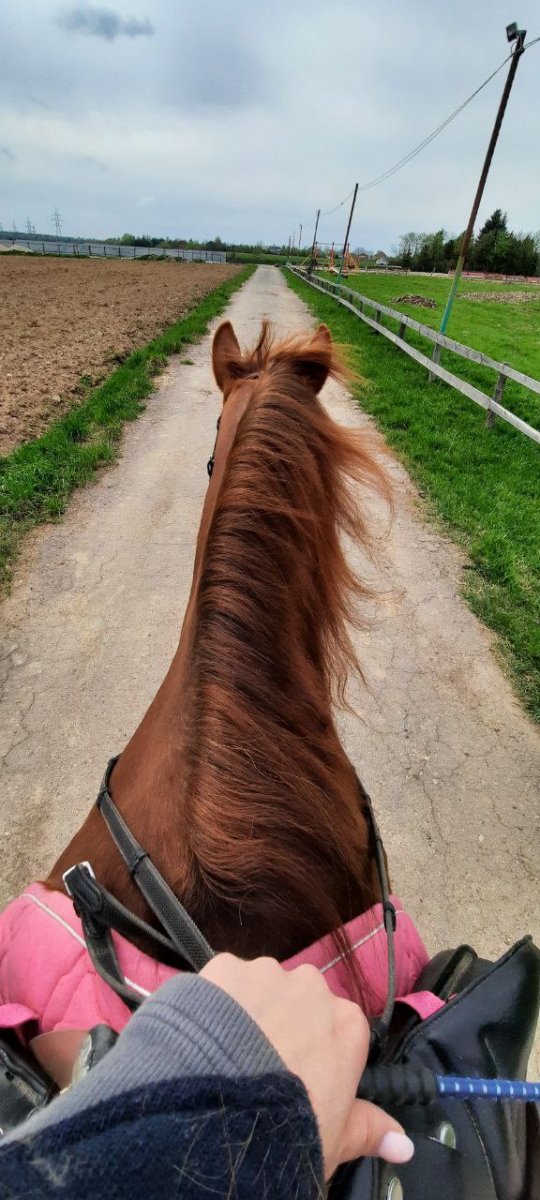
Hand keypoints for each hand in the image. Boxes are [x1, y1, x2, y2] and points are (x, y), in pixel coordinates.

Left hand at [201, 954, 413, 1179]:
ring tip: (228, 1054)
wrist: (221, 1108)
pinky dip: (215, 1003)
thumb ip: (370, 1130)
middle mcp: (312, 988)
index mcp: (346, 1024)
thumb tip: (403, 1144)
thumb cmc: (289, 1126)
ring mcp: (267, 974)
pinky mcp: (226, 967)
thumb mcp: (336, 1139)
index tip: (301, 1076)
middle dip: (283, 1026)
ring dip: (248, 1013)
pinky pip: (223, 983)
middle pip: (298, 1002)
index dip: (317, 1054)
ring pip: (260, 989)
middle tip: (262, 1066)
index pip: (337, 1030)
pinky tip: (204, 1036)